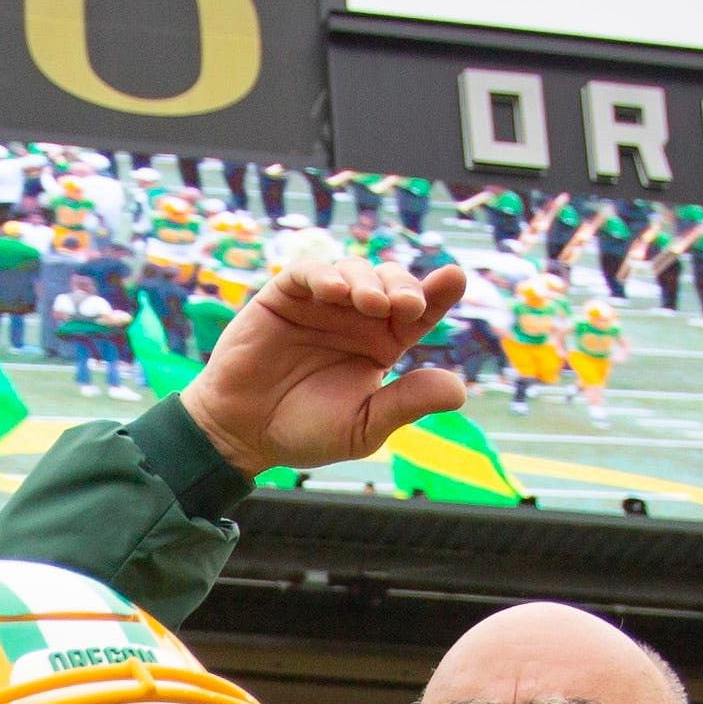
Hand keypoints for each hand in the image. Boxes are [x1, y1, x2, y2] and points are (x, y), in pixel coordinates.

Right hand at [178, 251, 469, 475]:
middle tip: (407, 306)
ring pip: (356, 269)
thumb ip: (406, 404)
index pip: (420, 311)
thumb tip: (460, 390)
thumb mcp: (364, 426)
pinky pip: (309, 271)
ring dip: (369, 281)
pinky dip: (326, 274)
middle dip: (404, 285)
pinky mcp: (285, 296)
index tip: (454, 277)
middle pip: (392, 282)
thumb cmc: (305, 432)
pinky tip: (336, 290)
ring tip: (371, 304)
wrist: (242, 434)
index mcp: (384, 344)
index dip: (439, 291)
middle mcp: (357, 318)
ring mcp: (321, 303)